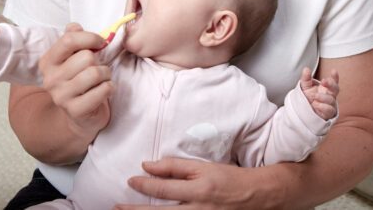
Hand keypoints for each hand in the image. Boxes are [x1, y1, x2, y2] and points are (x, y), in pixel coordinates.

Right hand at [39, 23, 112, 141]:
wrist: (79, 115)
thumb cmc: (79, 80)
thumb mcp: (73, 57)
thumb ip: (73, 39)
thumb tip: (74, 26)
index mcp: (48, 61)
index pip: (68, 40)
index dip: (90, 37)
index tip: (100, 42)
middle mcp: (50, 78)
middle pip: (86, 57)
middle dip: (100, 61)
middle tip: (99, 69)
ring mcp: (61, 96)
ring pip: (95, 73)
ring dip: (106, 75)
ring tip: (102, 80)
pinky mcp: (75, 110)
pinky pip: (102, 90)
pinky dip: (109, 88)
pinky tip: (104, 90)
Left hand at [114, 158, 286, 209]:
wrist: (256, 196)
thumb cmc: (229, 178)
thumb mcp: (204, 167)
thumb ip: (175, 166)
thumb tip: (148, 166)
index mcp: (199, 189)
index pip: (163, 189)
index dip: (144, 185)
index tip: (130, 181)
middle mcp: (198, 209)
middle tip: (116, 207)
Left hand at [299, 67, 338, 119]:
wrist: (304, 112)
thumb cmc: (308, 98)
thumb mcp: (305, 87)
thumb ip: (306, 78)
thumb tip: (306, 69)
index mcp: (326, 88)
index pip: (333, 81)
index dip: (335, 77)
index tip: (333, 71)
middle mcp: (330, 95)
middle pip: (336, 89)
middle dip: (331, 84)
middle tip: (323, 81)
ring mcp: (330, 104)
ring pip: (331, 100)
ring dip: (323, 97)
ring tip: (314, 96)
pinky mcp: (328, 113)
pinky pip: (329, 110)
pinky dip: (322, 106)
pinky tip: (315, 104)